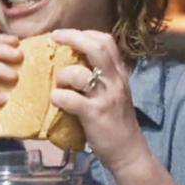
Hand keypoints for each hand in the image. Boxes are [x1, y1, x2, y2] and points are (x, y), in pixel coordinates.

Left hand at [50, 28, 148, 175]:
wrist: (129, 151)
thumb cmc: (116, 122)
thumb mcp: (114, 93)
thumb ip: (101, 77)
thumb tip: (74, 62)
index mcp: (119, 74)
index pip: (106, 41)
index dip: (85, 33)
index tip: (68, 35)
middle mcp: (115, 81)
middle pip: (96, 47)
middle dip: (73, 37)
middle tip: (55, 37)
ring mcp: (106, 97)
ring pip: (79, 73)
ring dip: (63, 75)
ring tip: (58, 84)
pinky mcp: (95, 114)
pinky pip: (71, 99)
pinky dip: (59, 97)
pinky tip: (56, 101)